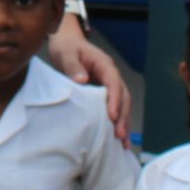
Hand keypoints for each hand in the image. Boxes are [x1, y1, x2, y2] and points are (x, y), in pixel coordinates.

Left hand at [48, 20, 129, 142]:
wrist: (66, 44)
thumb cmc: (67, 48)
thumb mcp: (67, 54)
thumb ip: (73, 66)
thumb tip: (81, 80)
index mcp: (104, 65)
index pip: (114, 83)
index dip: (115, 99)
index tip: (112, 115)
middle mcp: (111, 76)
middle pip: (123, 97)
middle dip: (123, 117)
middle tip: (119, 136)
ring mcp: (109, 86)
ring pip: (122, 106)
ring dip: (124, 124)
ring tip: (124, 145)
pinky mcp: (104, 96)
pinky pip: (114, 109)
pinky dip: (117, 124)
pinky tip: (117, 141)